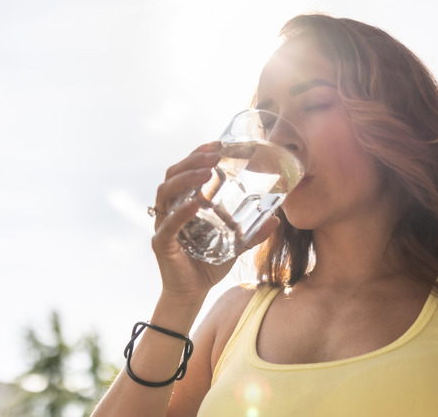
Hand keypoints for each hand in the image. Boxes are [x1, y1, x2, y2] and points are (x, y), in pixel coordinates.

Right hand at [150, 141, 278, 302]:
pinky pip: (168, 223)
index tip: (217, 143)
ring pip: (166, 192)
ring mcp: (163, 224)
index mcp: (184, 202)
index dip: (198, 153)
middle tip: (214, 153)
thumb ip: (252, 232)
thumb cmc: (208, 265)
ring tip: (206, 171)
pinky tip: (196, 204)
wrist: (193, 294)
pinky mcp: (161, 243)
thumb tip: (276, 219)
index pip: (186, 170)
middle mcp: (170, 209)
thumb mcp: (235, 245)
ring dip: (185, 178)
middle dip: (192, 160)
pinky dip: (181, 212)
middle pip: (173, 174)